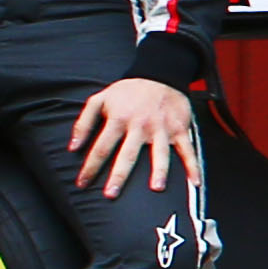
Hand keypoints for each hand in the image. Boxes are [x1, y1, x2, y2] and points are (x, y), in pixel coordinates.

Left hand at [68, 76, 199, 196]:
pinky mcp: (179, 128)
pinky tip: (195, 182)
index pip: (101, 148)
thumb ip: (83, 122)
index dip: (90, 167)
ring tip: (157, 188)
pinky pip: (188, 149)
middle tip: (111, 194)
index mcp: (118, 119)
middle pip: (127, 154)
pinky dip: (193, 166)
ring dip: (159, 170)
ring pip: (160, 152)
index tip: (82, 183)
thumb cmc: (127, 91)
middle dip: (119, 175)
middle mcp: (140, 126)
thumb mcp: (99, 99)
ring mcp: (161, 128)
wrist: (159, 74)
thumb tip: (72, 147)